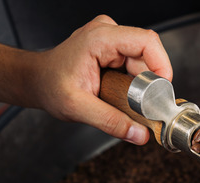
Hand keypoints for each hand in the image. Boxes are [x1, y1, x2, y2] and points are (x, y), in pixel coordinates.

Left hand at [30, 15, 172, 144]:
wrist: (37, 80)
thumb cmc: (50, 86)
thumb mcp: (78, 108)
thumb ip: (110, 122)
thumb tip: (139, 134)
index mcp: (99, 39)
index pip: (146, 42)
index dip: (161, 65)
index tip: (162, 91)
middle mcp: (107, 32)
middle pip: (147, 54)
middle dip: (148, 83)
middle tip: (140, 107)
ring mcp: (111, 38)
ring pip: (144, 61)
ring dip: (141, 84)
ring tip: (123, 100)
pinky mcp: (113, 47)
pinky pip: (136, 63)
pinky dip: (135, 82)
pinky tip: (121, 93)